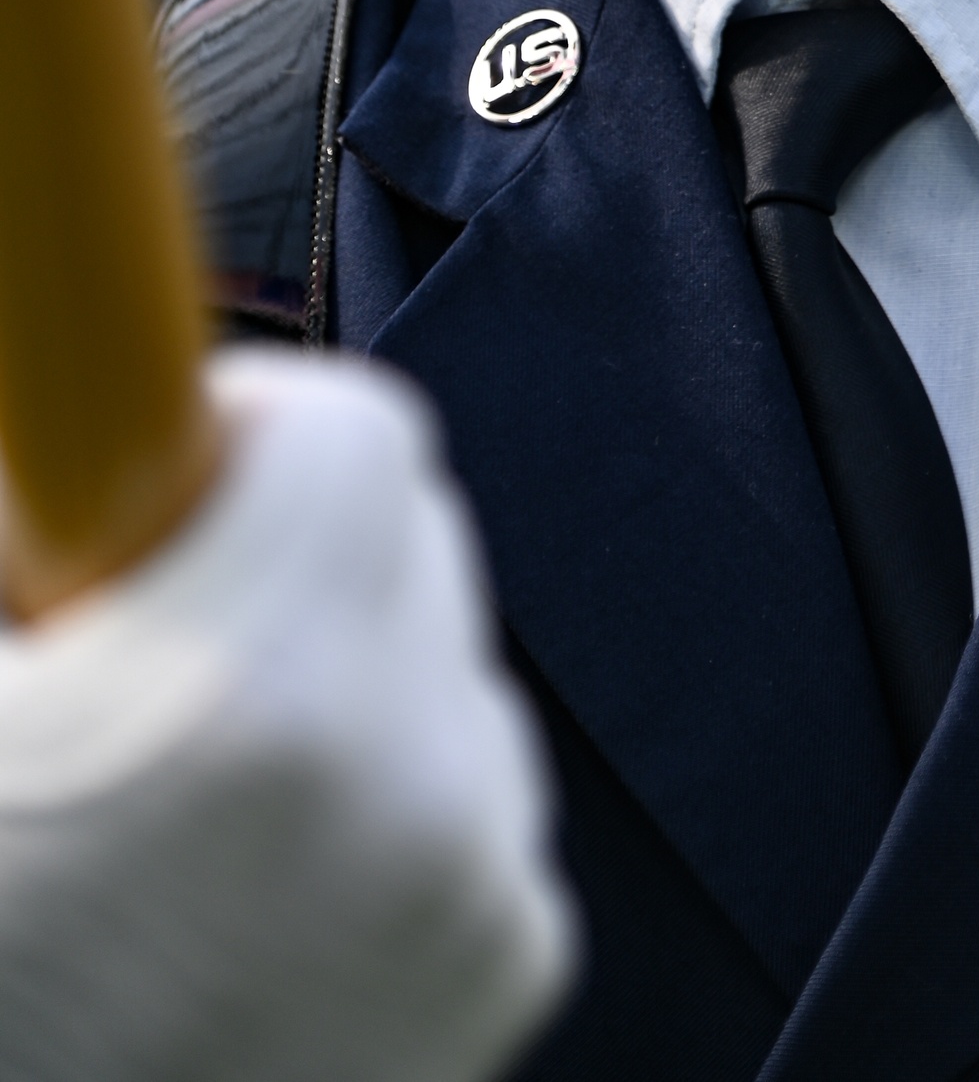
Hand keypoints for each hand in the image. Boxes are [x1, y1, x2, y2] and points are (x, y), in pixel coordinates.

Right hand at [0, 349, 575, 1081]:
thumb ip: (18, 548)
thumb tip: (48, 446)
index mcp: (261, 696)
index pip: (352, 431)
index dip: (244, 435)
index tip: (169, 490)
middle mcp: (413, 785)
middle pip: (407, 534)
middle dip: (284, 563)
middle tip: (147, 665)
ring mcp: (479, 885)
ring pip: (444, 664)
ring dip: (342, 690)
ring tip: (193, 811)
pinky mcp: (513, 965)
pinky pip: (473, 796)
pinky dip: (387, 814)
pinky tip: (256, 899)